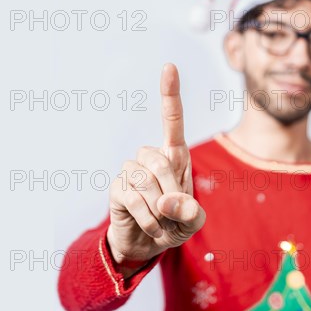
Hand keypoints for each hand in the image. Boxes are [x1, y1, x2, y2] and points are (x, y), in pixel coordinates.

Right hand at [107, 63, 205, 275]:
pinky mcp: (117, 188)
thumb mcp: (193, 221)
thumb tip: (167, 201)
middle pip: (159, 160)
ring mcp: (131, 171)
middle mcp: (151, 158)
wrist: (147, 243)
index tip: (169, 67)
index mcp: (175, 157)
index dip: (170, 95)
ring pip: (144, 179)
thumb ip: (190, 211)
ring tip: (161, 222)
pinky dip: (146, 217)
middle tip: (173, 215)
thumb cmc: (174, 223)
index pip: (172, 121)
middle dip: (171, 191)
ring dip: (158, 209)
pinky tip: (150, 226)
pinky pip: (132, 197)